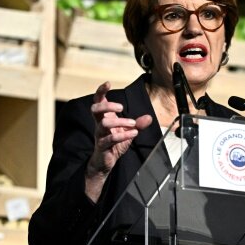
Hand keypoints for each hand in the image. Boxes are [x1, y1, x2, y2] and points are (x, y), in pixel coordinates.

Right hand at [85, 82, 151, 201]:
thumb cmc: (114, 143)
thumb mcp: (128, 132)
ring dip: (120, 122)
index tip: (107, 83)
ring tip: (132, 123)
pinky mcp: (102, 146)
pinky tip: (133, 133)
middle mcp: (99, 124)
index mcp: (104, 117)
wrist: (106, 161)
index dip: (101, 91)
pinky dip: (123, 135)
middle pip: (95, 109)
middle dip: (107, 105)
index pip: (98, 101)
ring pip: (103, 124)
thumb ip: (138, 124)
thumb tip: (149, 117)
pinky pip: (111, 139)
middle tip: (121, 107)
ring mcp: (100, 135)